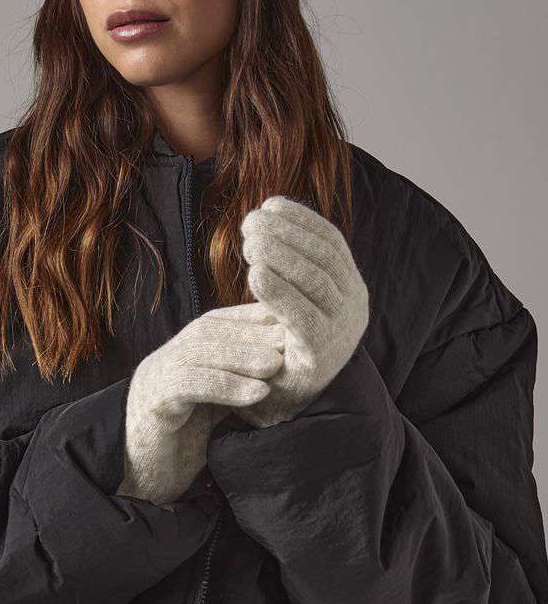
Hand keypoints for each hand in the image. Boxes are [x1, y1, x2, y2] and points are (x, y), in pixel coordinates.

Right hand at [116, 302, 285, 504]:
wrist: (142, 486)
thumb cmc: (184, 447)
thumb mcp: (216, 409)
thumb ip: (239, 385)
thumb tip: (283, 366)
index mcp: (180, 355)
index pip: (218, 322)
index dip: (253, 318)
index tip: (291, 322)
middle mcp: (164, 359)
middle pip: (208, 330)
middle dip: (252, 332)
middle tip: (291, 339)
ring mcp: (154, 377)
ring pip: (197, 352)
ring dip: (242, 356)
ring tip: (277, 364)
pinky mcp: (152, 404)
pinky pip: (187, 384)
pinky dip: (225, 385)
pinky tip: (258, 393)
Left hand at [236, 194, 368, 426]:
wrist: (290, 400)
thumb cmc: (285, 339)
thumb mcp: (296, 296)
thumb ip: (290, 261)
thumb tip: (266, 211)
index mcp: (350, 286)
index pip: (331, 241)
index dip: (301, 219)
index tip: (270, 203)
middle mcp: (354, 305)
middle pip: (322, 258)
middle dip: (286, 234)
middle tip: (250, 221)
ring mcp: (342, 331)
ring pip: (316, 283)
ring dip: (282, 256)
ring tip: (249, 242)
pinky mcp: (322, 354)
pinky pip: (302, 318)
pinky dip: (279, 293)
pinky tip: (253, 275)